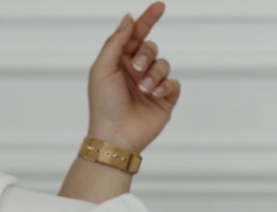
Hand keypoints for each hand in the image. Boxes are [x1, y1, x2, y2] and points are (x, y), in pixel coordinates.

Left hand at [87, 2, 179, 153]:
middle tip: (137, 69)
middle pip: (151, 47)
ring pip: (164, 64)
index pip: (135, 34)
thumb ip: (116, 42)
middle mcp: (137, 70)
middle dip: (146, 55)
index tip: (160, 6)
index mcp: (120, 60)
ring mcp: (152, 84)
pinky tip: (155, 95)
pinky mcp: (165, 99)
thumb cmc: (104, 104)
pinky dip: (165, 87)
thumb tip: (128, 19)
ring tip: (145, 89)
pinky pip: (174, 83)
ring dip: (154, 75)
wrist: (116, 135)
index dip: (147, 19)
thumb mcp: (103, 68)